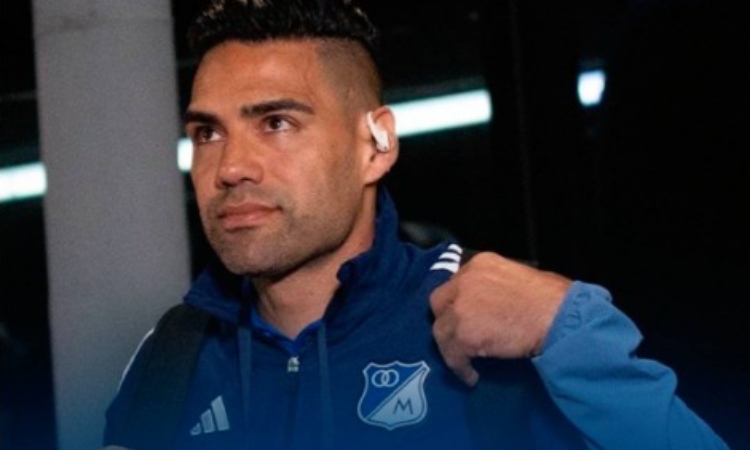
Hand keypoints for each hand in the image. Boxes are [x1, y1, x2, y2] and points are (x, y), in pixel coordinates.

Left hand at [430, 252, 570, 385]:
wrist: (560, 318)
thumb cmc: (554, 299)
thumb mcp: (519, 278)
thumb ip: (497, 287)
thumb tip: (493, 305)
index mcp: (480, 264)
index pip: (456, 284)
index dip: (458, 303)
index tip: (466, 318)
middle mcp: (464, 280)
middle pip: (440, 303)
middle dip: (448, 321)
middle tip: (460, 338)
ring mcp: (461, 307)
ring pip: (442, 331)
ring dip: (452, 348)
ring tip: (466, 362)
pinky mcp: (463, 333)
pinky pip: (453, 355)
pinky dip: (460, 368)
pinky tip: (472, 376)